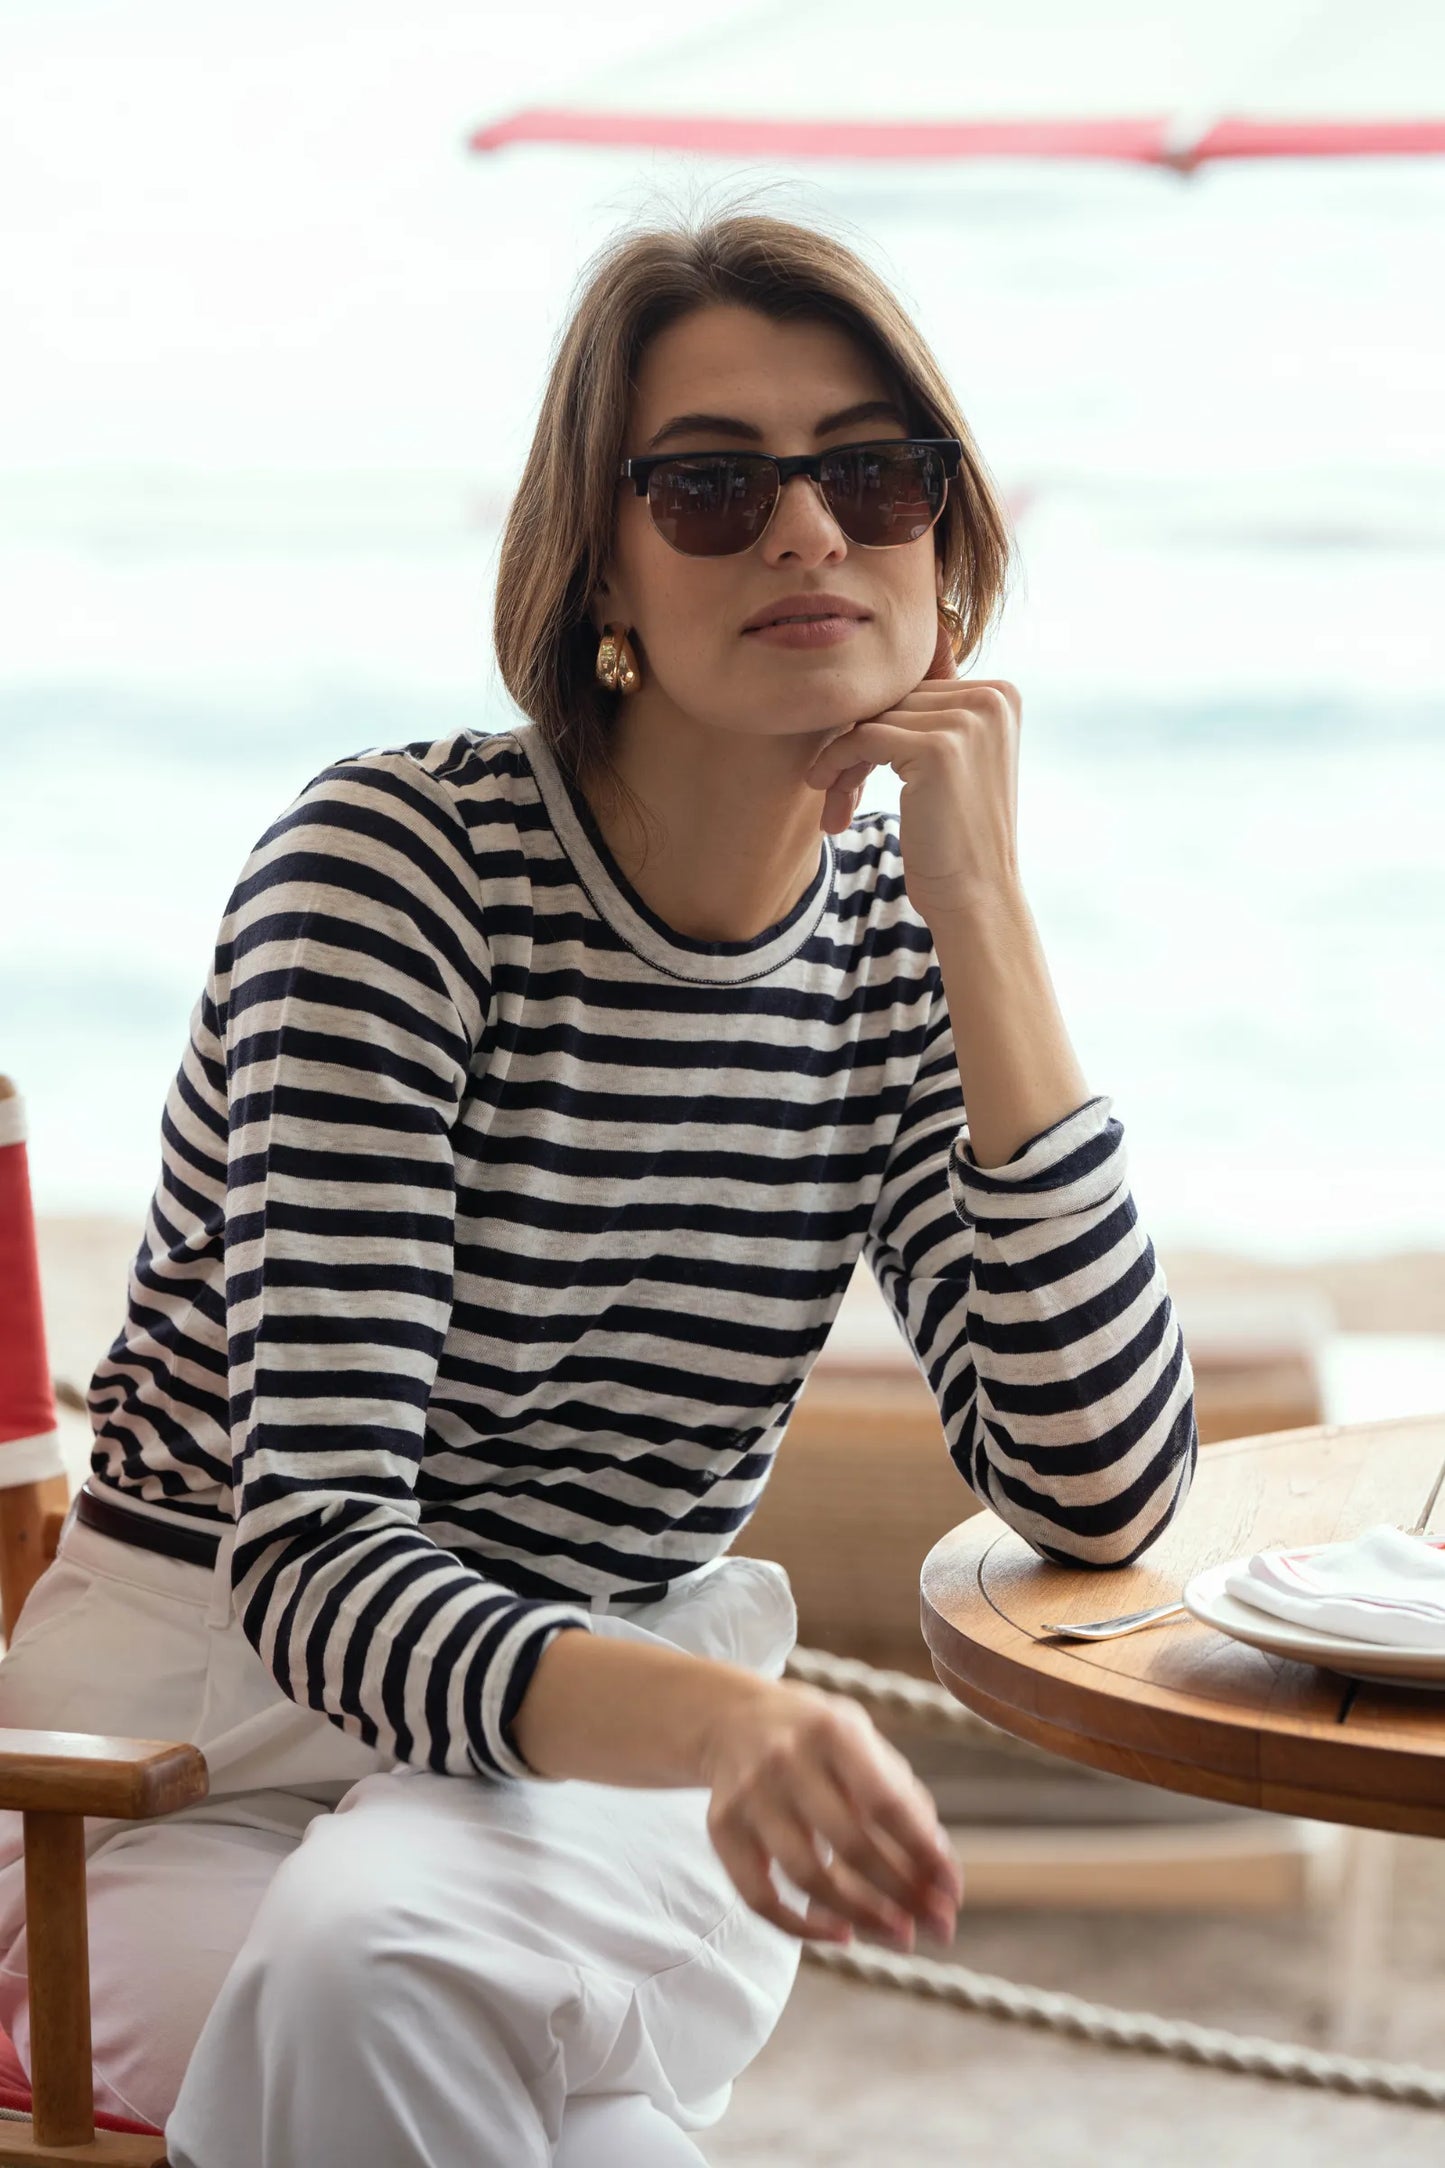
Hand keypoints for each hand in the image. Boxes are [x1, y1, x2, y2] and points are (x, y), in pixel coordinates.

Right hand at [700, 1678, 963, 1949]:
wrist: (730, 1718)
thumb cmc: (819, 1741)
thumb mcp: (863, 1743)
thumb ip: (902, 1800)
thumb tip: (941, 1880)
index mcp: (834, 1731)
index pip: (887, 1803)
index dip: (925, 1853)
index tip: (953, 1893)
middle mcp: (787, 1759)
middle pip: (851, 1844)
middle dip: (901, 1894)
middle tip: (937, 1928)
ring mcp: (749, 1795)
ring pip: (807, 1875)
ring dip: (861, 1916)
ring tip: (899, 1936)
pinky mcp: (721, 1828)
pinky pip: (759, 1896)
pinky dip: (801, 1927)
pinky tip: (840, 1934)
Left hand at [805, 674, 1024, 927]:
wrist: (977, 896)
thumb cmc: (957, 838)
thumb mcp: (956, 762)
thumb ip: (930, 716)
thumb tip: (868, 678)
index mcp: (1001, 694)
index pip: (914, 691)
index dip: (879, 729)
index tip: (855, 771)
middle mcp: (992, 698)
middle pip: (893, 701)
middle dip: (858, 745)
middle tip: (838, 791)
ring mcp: (969, 721)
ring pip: (874, 720)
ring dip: (845, 761)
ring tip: (837, 803)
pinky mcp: (939, 748)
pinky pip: (863, 738)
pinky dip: (837, 762)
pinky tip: (825, 790)